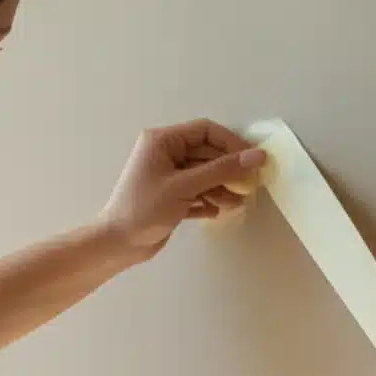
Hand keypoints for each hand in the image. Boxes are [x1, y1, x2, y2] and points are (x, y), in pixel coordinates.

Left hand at [99, 119, 266, 259]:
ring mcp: (168, 176)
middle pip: (207, 153)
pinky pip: (197, 191)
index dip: (231, 142)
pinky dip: (209, 200)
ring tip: (237, 203)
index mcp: (162, 141)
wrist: (118, 244)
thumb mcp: (185, 186)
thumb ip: (222, 170)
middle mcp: (165, 153)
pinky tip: (219, 211)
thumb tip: (257, 155)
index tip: (253, 159)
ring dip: (222, 188)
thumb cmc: (145, 208)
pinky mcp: (172, 196)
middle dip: (228, 170)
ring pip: (204, 174)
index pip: (205, 131)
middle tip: (249, 185)